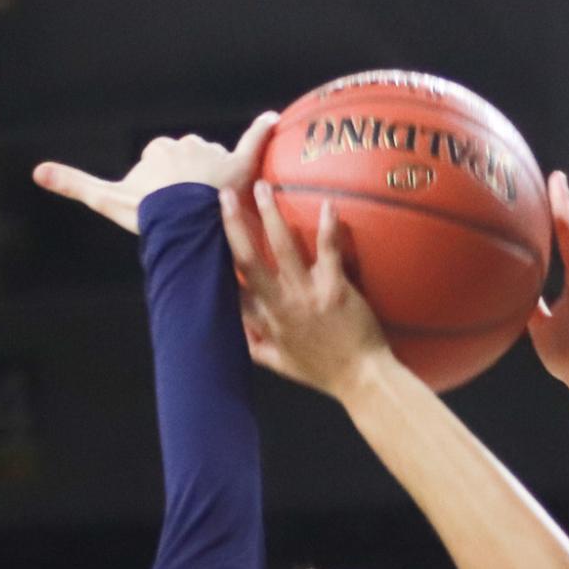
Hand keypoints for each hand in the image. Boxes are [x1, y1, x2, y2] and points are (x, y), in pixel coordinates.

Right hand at [33, 111, 278, 233]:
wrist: (182, 222)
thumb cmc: (146, 214)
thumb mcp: (108, 200)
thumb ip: (74, 184)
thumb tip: (36, 171)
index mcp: (157, 150)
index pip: (163, 165)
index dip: (166, 192)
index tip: (169, 211)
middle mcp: (184, 144)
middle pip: (190, 165)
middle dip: (192, 188)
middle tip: (194, 219)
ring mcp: (211, 153)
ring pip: (216, 166)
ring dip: (219, 185)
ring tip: (218, 214)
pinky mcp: (239, 162)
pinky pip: (254, 139)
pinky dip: (263, 130)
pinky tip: (272, 120)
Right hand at [221, 183, 390, 400]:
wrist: (361, 381)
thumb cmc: (323, 373)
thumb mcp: (281, 366)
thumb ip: (257, 347)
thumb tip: (238, 334)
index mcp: (266, 322)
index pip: (233, 288)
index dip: (218, 260)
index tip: (206, 233)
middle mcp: (281, 305)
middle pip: (248, 259)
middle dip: (234, 224)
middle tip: (225, 194)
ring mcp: (307, 295)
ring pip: (282, 247)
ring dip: (270, 214)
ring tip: (263, 186)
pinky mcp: (335, 289)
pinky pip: (328, 252)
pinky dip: (328, 228)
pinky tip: (328, 204)